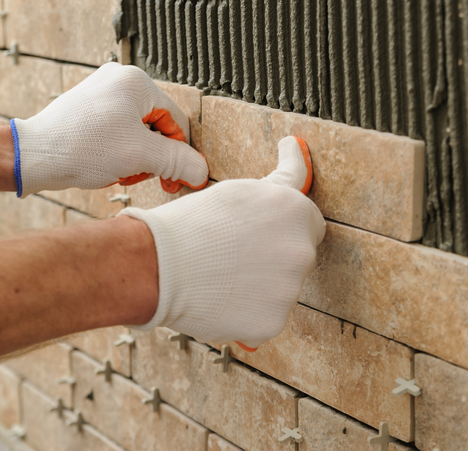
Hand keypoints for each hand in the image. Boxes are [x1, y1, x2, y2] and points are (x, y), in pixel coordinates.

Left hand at [11, 62, 207, 196]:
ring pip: (140, 131)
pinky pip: (120, 131)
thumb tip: (202, 172)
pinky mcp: (89, 107)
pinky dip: (121, 151)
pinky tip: (109, 167)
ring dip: (138, 157)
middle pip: (158, 125)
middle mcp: (120, 79)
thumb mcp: (141, 156)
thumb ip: (178, 161)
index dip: (180, 154)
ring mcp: (103, 91)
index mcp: (136, 81)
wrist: (32, 156)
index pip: (177, 121)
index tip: (177, 180)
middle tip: (150, 179)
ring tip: (122, 172)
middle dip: (155, 157)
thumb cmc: (82, 148)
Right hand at [119, 137, 325, 348]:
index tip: (258, 234)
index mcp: (298, 212)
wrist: (156, 265)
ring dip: (261, 287)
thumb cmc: (193, 222)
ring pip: (282, 290)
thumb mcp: (242, 190)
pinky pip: (268, 318)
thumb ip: (282, 177)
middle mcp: (302, 251)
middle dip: (274, 258)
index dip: (281, 229)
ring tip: (223, 278)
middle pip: (298, 258)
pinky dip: (249, 313)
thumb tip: (295, 145)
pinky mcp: (273, 322)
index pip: (310, 224)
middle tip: (234, 256)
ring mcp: (290, 290)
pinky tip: (222, 299)